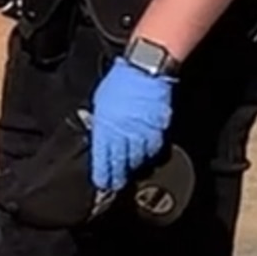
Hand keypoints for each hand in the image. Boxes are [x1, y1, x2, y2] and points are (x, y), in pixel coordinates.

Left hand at [88, 59, 174, 192]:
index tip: (102, 183)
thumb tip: (98, 137)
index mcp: (105, 128)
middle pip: (121, 162)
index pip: (102, 158)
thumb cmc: (120, 82)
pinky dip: (148, 153)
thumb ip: (100, 123)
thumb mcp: (100, 102)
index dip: (103, 173)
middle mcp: (123, 134)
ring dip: (133, 166)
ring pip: (138, 158)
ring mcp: (142, 133)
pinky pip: (153, 147)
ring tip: (130, 171)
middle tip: (116, 185)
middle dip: (118, 176)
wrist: (144, 70)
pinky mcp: (158, 129)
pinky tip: (145, 155)